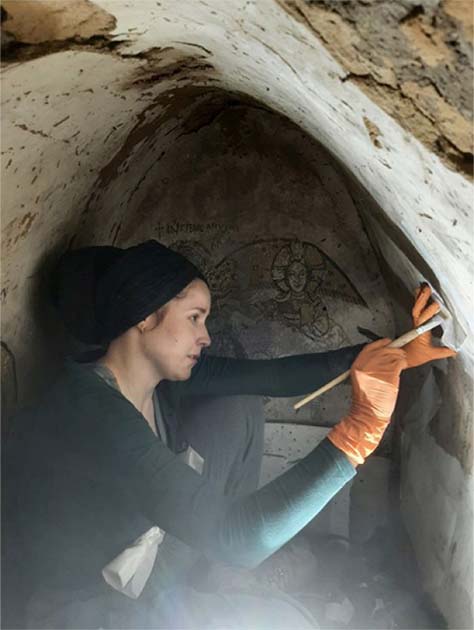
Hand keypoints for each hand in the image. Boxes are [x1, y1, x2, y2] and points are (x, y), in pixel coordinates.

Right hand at [328, 340, 406, 466]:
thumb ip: (370, 366)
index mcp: (357, 365)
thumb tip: (383, 357)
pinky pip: (400, 362)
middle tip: (398, 355)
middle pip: (384, 349)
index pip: (370, 347)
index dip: (381, 344)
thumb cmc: (366, 401)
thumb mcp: (362, 379)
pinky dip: (403, 364)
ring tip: (400, 364)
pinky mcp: (389, 374)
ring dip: (400, 358)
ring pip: (394, 354)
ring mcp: (378, 369)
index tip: (387, 342)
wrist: (367, 415)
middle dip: (394, 350)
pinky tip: (402, 368)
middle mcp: (367, 365)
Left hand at [404, 285, 456, 368]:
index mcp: (421, 332)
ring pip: (416, 308)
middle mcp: (417, 325)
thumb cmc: (415, 356)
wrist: (402, 357)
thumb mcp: (430, 354)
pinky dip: (417, 300)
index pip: (424, 319)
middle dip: (423, 299)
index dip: (429, 312)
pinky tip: (417, 292)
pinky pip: (416, 309)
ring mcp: (415, 323)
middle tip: (428, 289)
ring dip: (419, 297)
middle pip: (418, 310)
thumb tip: (455, 351)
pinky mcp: (415, 322)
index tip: (436, 305)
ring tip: (423, 287)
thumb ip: (443, 352)